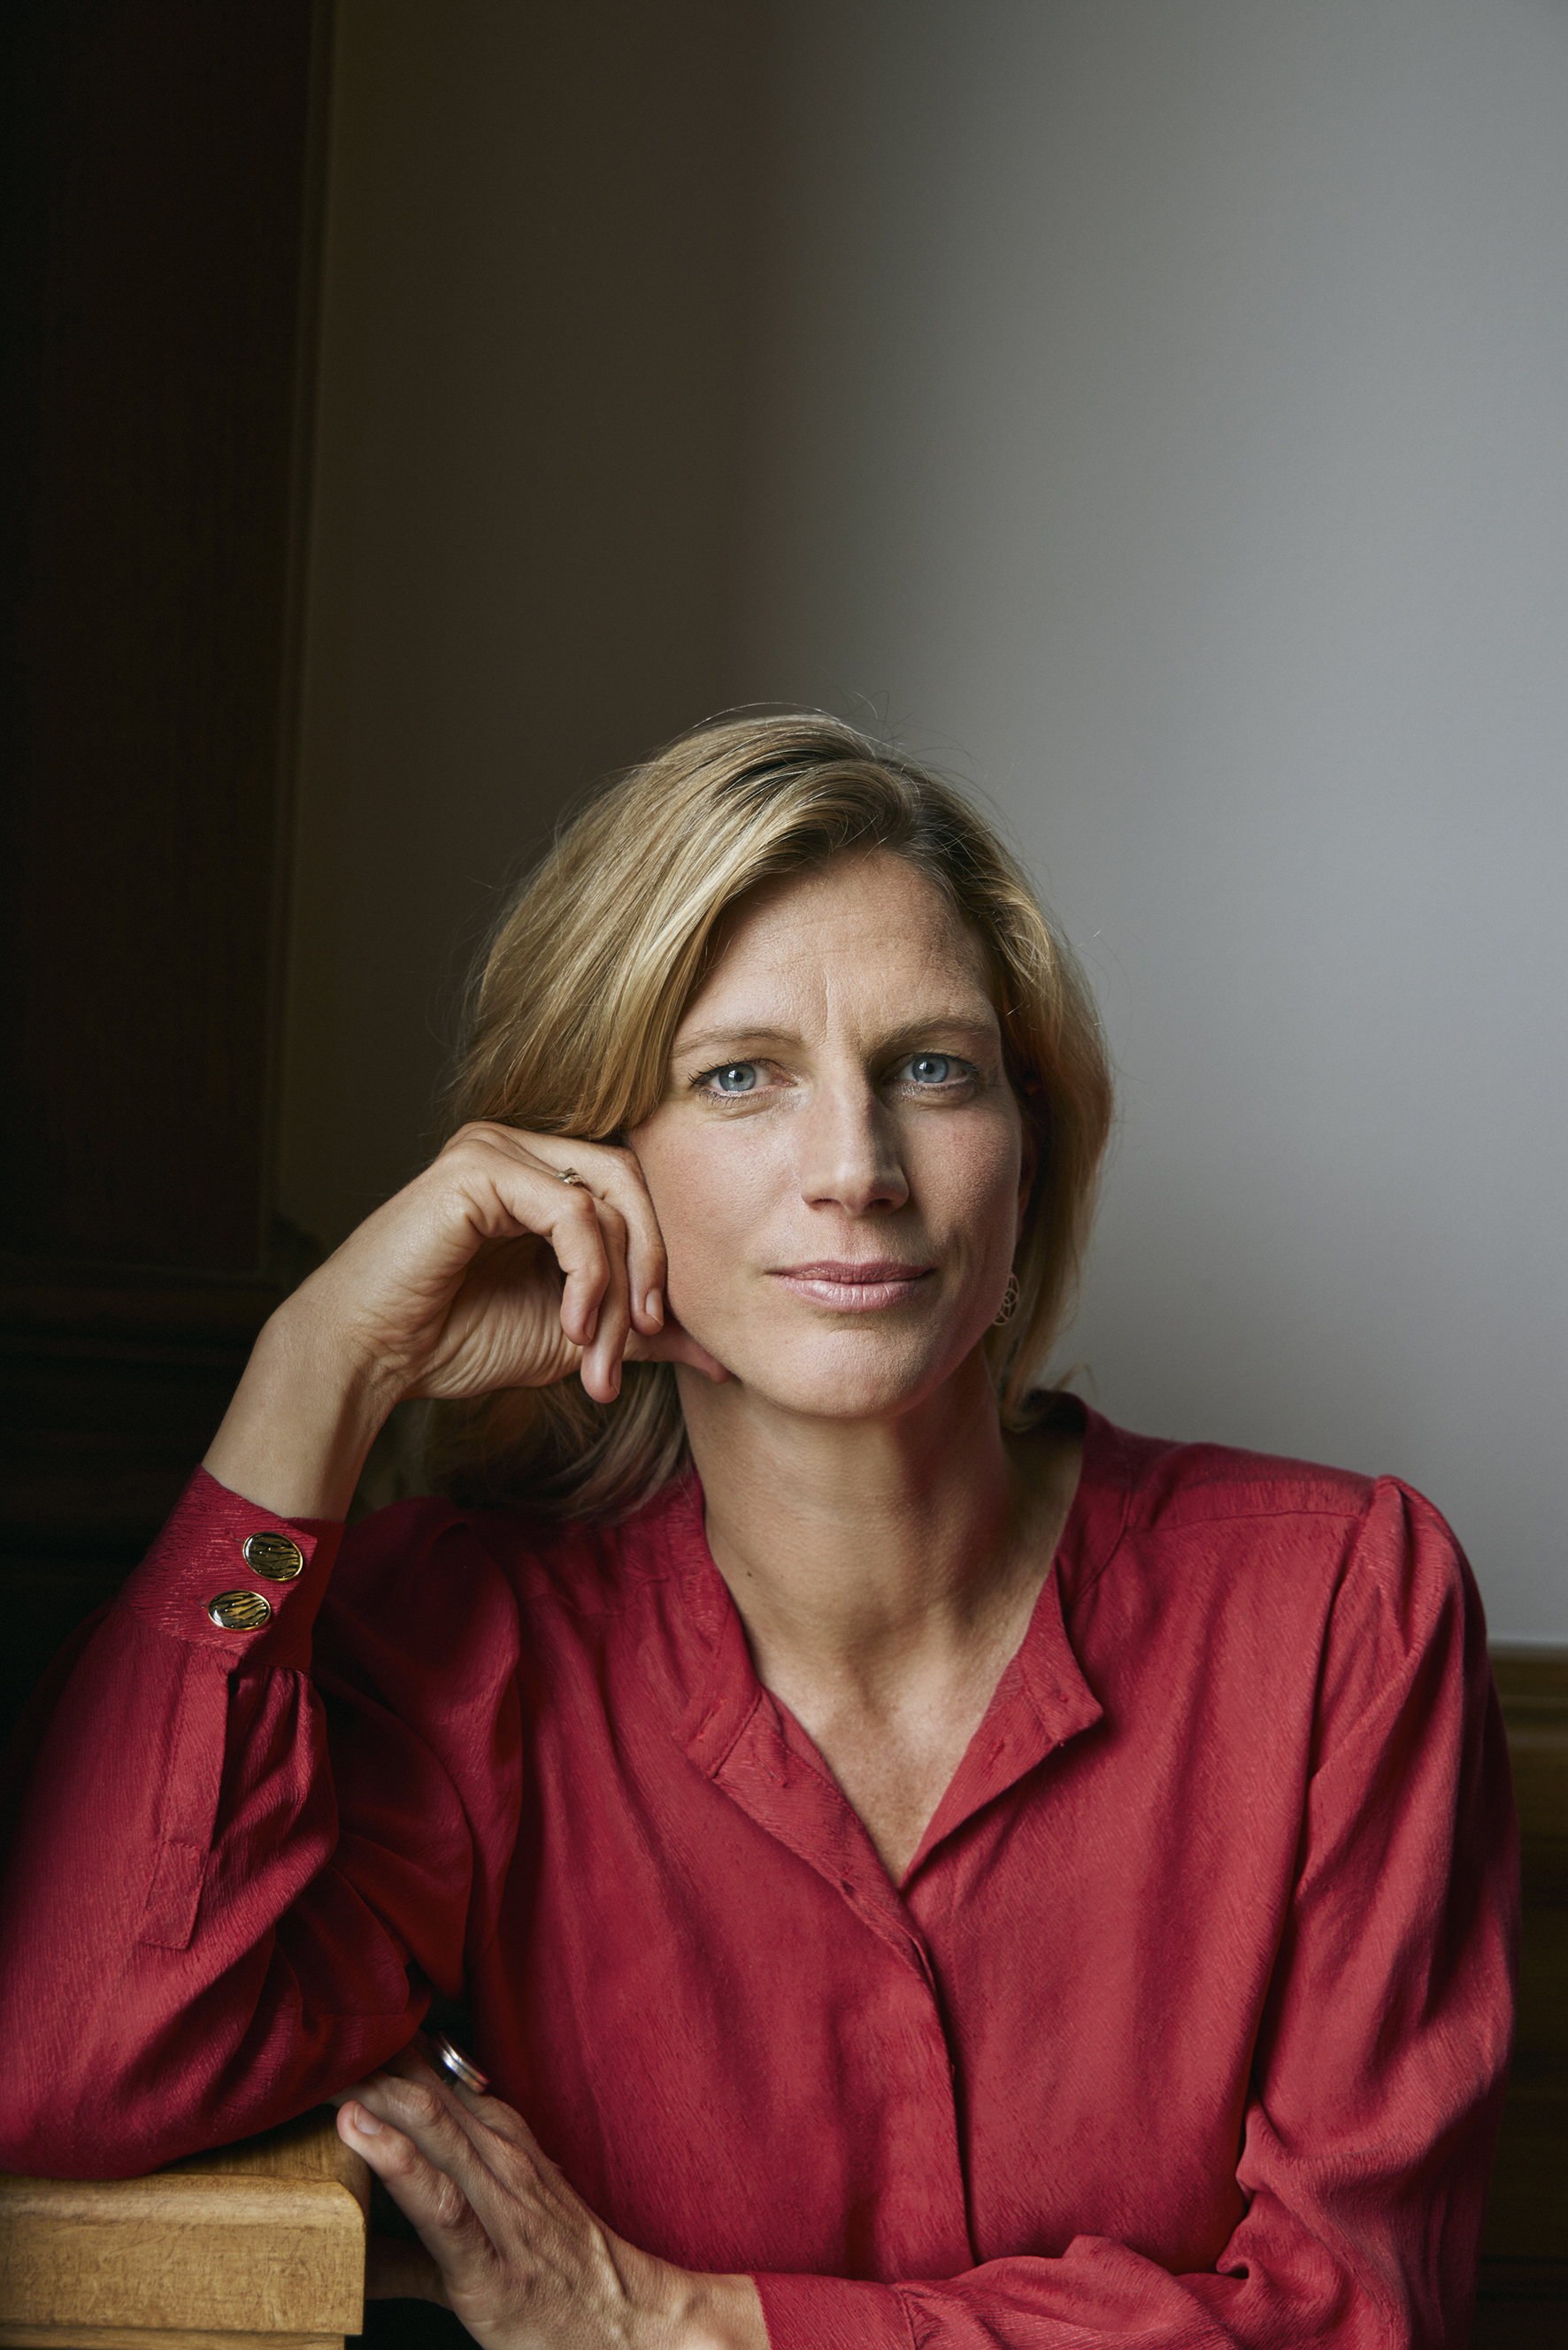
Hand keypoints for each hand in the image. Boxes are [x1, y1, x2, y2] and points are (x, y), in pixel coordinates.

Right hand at [205, 1124, 726, 1517]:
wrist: (373, 1359)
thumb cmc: (454, 1340)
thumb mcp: (574, 1334)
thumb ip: (640, 1329)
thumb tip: (720, 1353)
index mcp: (542, 1174)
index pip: (637, 1193)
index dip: (660, 1261)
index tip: (658, 1336)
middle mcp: (520, 1146)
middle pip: (635, 1185)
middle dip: (649, 1271)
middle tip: (641, 1339)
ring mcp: (496, 1148)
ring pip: (609, 1199)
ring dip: (617, 1284)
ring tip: (594, 1347)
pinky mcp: (477, 1166)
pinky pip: (571, 1210)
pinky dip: (587, 1272)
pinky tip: (569, 1322)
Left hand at [333, 2045, 764, 2348]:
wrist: (629, 2321)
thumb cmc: (555, 2273)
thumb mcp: (484, 2231)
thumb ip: (406, 2232)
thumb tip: (339, 2237)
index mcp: (495, 2137)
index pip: (426, 2072)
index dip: (374, 2046)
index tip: (321, 2023)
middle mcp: (494, 2154)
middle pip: (420, 2085)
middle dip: (362, 2056)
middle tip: (303, 2027)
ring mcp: (495, 2201)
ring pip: (426, 2126)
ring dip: (370, 2089)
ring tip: (318, 2065)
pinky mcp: (486, 2260)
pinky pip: (439, 2204)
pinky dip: (396, 2160)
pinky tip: (357, 2132)